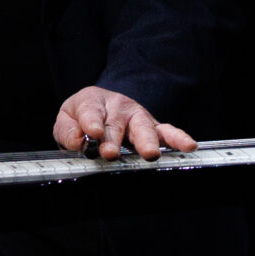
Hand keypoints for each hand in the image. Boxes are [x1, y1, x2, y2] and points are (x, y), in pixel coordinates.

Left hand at [56, 86, 195, 161]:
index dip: (91, 123)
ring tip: (150, 154)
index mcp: (92, 101)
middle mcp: (118, 106)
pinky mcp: (153, 127)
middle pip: (117, 123)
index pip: (90, 112)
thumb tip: (80, 142)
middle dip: (115, 139)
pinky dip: (177, 138)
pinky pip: (167, 132)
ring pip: (144, 128)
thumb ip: (69, 132)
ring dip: (146, 141)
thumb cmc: (82, 117)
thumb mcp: (66, 120)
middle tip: (111, 153)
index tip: (93, 133)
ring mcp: (138, 116)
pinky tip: (188, 145)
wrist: (101, 106)